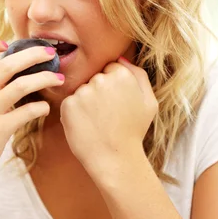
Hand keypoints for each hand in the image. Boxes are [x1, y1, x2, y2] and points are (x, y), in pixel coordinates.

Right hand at [0, 35, 64, 196]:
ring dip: (44, 78)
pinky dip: (41, 107)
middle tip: (50, 52)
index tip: (5, 43)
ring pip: (21, 86)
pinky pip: (26, 112)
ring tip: (58, 78)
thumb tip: (9, 73)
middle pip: (6, 64)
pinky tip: (46, 108)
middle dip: (33, 54)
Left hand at [59, 57, 157, 175]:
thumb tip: (121, 59)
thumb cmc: (133, 132)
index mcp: (122, 75)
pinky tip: (86, 126)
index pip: (111, 69)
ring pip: (82, 91)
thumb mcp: (149, 102)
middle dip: (99, 93)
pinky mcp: (68, 104)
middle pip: (95, 78)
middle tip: (107, 116)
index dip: (114, 88)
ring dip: (86, 103)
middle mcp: (101, 79)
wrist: (115, 159)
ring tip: (97, 123)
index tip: (117, 105)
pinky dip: (74, 114)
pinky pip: (69, 103)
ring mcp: (83, 92)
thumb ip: (139, 75)